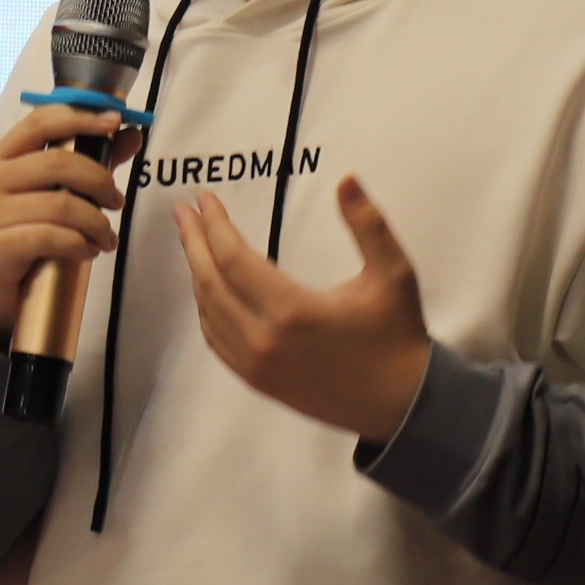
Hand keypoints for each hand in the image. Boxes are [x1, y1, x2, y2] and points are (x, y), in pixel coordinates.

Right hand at [0, 103, 131, 341]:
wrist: (2, 285)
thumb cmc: (32, 229)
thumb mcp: (59, 191)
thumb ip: (93, 160)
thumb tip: (131, 133)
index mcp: (0, 156)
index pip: (41, 122)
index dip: (80, 118)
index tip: (115, 121)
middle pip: (58, 164)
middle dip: (99, 181)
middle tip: (117, 202)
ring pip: (61, 205)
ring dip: (96, 223)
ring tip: (106, 237)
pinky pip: (52, 237)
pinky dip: (80, 245)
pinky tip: (88, 251)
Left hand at [173, 175, 435, 445]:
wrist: (401, 405)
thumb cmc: (397, 335)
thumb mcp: (394, 274)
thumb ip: (368, 224)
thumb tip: (346, 179)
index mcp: (293, 312)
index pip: (233, 258)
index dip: (214, 224)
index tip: (203, 198)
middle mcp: (265, 342)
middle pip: (210, 283)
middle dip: (193, 242)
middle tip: (183, 212)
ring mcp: (257, 366)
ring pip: (209, 312)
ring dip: (198, 273)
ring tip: (194, 241)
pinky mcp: (258, 382)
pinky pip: (217, 341)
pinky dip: (207, 309)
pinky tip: (208, 288)